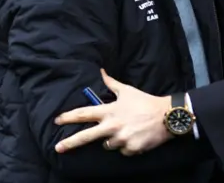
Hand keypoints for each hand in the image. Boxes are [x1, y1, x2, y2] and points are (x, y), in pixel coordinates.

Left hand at [54, 69, 171, 155]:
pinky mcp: (130, 149)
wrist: (166, 116)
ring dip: (113, 140)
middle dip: (69, 142)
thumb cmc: (145, 102)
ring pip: (107, 145)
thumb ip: (111, 83)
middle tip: (58, 148)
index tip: (57, 120)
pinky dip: (127, 146)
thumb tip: (101, 71)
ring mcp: (121, 139)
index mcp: (109, 111)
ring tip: (127, 130)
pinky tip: (137, 137)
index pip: (84, 114)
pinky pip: (123, 151)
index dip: (69, 117)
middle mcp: (112, 126)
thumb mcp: (127, 90)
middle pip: (86, 136)